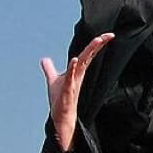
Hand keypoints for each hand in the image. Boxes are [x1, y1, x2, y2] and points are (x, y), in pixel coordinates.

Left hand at [40, 31, 113, 152]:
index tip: (107, 35)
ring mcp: (74, 82)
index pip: (87, 54)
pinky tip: (74, 60)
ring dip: (89, 53)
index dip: (96, 44)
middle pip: (88, 56)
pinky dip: (72, 69)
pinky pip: (71, 78)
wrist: (60, 117)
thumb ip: (50, 69)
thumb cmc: (60, 100)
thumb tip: (44, 59)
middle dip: (97, 45)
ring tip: (97, 41)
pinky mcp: (68, 91)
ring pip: (82, 64)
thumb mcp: (53, 80)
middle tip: (109, 35)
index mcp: (76, 71)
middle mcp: (77, 75)